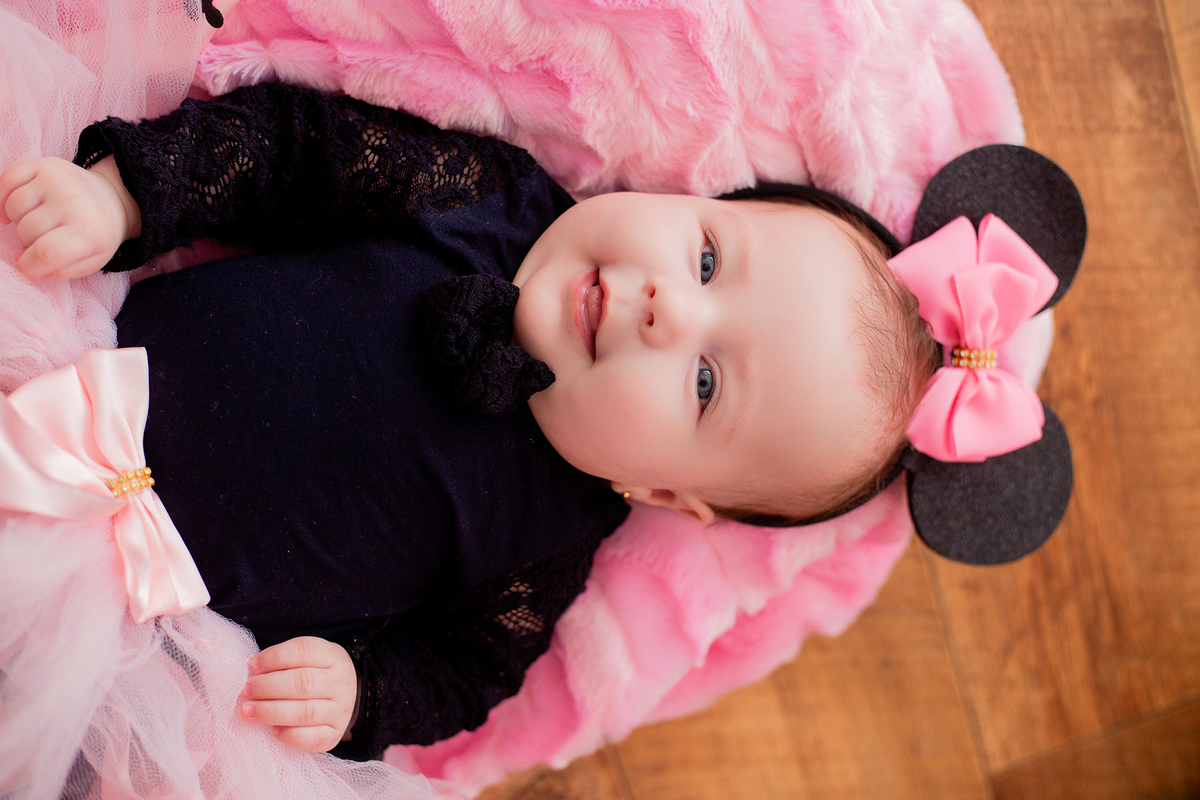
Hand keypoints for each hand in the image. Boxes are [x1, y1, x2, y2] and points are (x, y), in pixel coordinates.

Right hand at [0, 155, 140, 279]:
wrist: (111, 200)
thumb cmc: (96, 235)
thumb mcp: (91, 261)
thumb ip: (59, 270)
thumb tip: (22, 263)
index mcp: (89, 232)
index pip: (46, 253)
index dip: (28, 266)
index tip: (27, 268)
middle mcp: (73, 202)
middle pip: (27, 230)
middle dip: (28, 242)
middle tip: (44, 240)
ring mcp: (58, 180)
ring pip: (14, 207)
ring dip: (18, 220)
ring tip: (38, 223)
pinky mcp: (46, 165)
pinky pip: (7, 179)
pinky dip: (3, 197)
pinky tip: (15, 210)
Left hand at [240, 636, 359, 752]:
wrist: (343, 696)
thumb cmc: (314, 674)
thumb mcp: (305, 659)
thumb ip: (281, 662)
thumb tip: (251, 673)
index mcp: (332, 656)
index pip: (304, 651)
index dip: (275, 657)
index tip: (253, 666)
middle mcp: (340, 682)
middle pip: (304, 682)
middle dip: (268, 687)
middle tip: (246, 691)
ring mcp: (341, 710)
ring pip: (305, 712)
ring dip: (271, 712)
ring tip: (248, 711)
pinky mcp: (335, 734)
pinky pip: (313, 739)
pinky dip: (290, 735)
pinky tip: (273, 731)